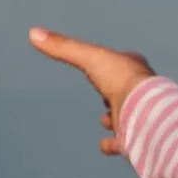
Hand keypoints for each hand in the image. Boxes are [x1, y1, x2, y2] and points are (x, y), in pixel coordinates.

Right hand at [29, 27, 155, 156]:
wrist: (144, 109)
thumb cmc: (121, 78)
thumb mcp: (89, 57)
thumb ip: (63, 47)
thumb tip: (33, 33)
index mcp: (134, 72)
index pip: (124, 65)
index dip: (114, 65)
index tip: (108, 64)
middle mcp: (139, 94)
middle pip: (126, 93)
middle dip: (114, 94)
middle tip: (106, 96)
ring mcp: (137, 117)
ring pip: (126, 117)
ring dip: (115, 119)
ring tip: (107, 119)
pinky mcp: (133, 138)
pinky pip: (121, 144)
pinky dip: (112, 145)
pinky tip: (105, 144)